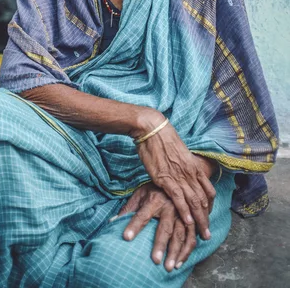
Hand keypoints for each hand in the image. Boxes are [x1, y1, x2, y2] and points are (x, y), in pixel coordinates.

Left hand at [116, 183, 196, 271]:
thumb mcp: (140, 194)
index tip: (126, 238)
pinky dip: (186, 251)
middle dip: (160, 244)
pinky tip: (179, 263)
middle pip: (165, 227)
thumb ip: (129, 208)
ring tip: (168, 267)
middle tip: (155, 260)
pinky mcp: (190, 220)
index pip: (142, 214)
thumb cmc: (154, 190)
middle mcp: (169, 206)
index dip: (134, 225)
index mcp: (154, 199)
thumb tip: (113, 222)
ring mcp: (182, 213)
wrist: (176, 180)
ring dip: (175, 252)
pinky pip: (191, 237)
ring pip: (181, 234)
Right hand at [134, 116, 215, 238]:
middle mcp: (190, 172)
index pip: (208, 190)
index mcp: (194, 165)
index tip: (209, 216)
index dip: (210, 206)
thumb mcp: (178, 150)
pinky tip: (187, 222)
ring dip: (199, 220)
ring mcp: (179, 176)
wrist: (152, 128)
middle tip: (207, 234)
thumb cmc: (162, 136)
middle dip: (206, 218)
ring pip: (194, 202)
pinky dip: (184, 211)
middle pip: (203, 200)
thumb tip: (182, 169)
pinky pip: (178, 198)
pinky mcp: (165, 178)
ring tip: (202, 234)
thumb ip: (182, 163)